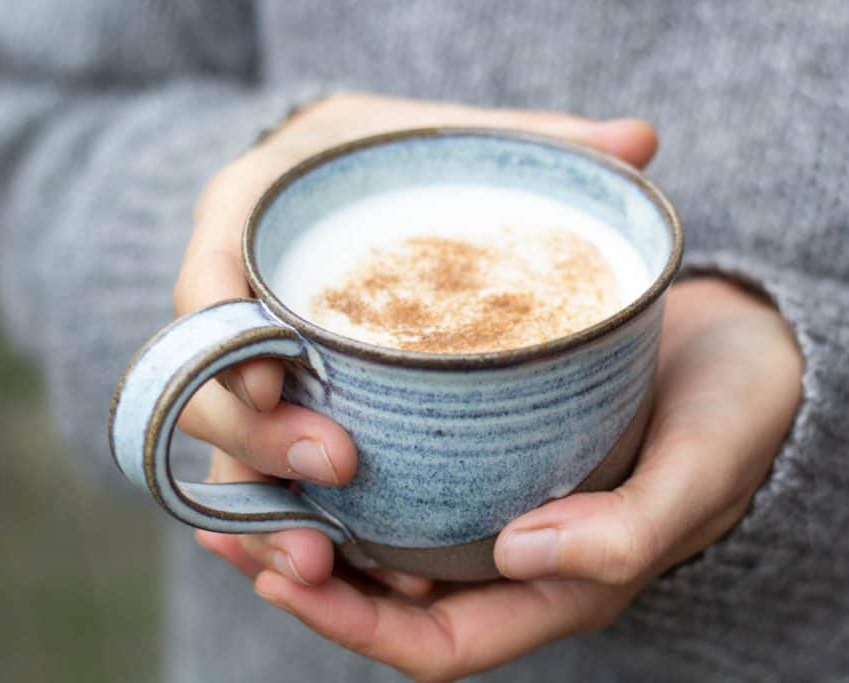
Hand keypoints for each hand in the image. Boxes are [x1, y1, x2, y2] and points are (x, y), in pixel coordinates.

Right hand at [177, 91, 659, 591]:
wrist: (359, 180)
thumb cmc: (403, 154)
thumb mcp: (454, 139)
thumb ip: (539, 145)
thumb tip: (642, 139)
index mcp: (252, 212)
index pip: (208, 275)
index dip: (223, 335)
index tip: (274, 381)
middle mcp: (232, 293)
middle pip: (206, 380)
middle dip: (256, 437)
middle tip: (336, 467)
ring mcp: (245, 356)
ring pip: (223, 446)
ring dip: (259, 507)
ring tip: (319, 560)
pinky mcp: (274, 402)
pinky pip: (257, 470)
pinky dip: (282, 518)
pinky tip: (332, 562)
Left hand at [240, 277, 803, 680]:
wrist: (755, 343)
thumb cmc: (742, 412)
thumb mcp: (703, 468)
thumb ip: (630, 525)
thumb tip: (521, 554)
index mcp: (562, 584)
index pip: (439, 641)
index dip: (355, 624)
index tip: (283, 571)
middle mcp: (519, 550)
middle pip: (393, 592)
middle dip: (307, 572)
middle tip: (230, 524)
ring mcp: (506, 494)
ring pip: (390, 531)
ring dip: (314, 513)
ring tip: (241, 474)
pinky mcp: (499, 438)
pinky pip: (413, 465)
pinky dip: (356, 456)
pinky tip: (311, 413)